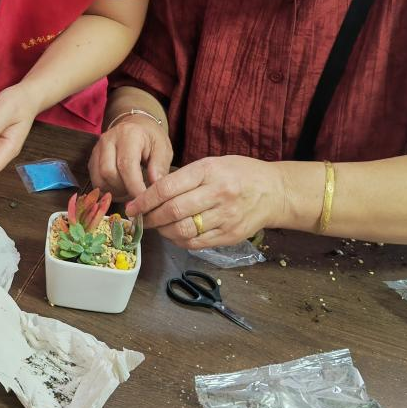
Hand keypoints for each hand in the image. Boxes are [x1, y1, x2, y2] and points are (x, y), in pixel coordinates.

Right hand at [88, 114, 172, 200]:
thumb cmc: (151, 139)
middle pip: (108, 173)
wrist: (137, 126)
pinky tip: (121, 189)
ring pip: (99, 179)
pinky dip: (107, 190)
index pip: (126, 165)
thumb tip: (155, 187)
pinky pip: (95, 181)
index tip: (144, 199)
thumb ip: (159, 167)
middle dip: (123, 189)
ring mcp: (97, 149)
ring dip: (114, 192)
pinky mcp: (92, 159)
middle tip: (137, 195)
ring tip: (129, 192)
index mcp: (128, 135)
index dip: (134, 186)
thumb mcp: (163, 148)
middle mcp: (108, 140)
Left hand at [129, 155, 285, 248]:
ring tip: (158, 227)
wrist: (274, 191)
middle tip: (141, 219)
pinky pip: (195, 243)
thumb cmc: (238, 174)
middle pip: (173, 211)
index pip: (167, 188)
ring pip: (182, 230)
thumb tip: (150, 193)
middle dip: (150, 218)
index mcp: (209, 171)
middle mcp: (218, 193)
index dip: (144, 200)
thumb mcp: (211, 164)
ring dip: (163, 231)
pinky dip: (179, 241)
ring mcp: (226, 217)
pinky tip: (175, 234)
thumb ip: (183, 177)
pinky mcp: (230, 235)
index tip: (132, 206)